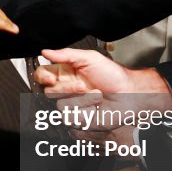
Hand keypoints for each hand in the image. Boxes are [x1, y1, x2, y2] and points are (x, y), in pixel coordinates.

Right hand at [34, 49, 171, 147]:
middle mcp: (66, 90)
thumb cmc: (113, 76)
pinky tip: (95, 105)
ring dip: (81, 99)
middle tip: (83, 84)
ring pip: (60, 105)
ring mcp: (71, 104)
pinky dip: (86, 109)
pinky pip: (71, 116)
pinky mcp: (78, 118)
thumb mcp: (90, 58)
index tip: (51, 77)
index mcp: (65, 73)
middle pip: (48, 91)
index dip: (43, 77)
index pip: (42, 75)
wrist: (129, 94)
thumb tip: (46, 51)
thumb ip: (66, 54)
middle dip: (67, 88)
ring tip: (96, 94)